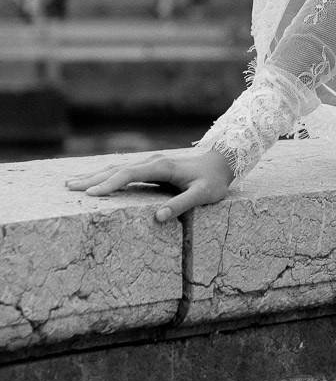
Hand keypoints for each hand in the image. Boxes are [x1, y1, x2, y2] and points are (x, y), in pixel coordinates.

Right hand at [65, 147, 234, 222]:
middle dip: (92, 177)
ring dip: (95, 175)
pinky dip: (106, 175)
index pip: (129, 174)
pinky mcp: (151, 168)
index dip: (110, 183)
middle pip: (117, 169)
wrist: (221, 162)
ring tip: (72, 182)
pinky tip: (95, 180)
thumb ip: (181, 205)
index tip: (91, 193)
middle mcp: (152, 162)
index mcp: (162, 167)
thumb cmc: (212, 181)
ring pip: (117, 168)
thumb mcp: (203, 195)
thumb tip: (158, 218)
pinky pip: (123, 171)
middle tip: (68, 187)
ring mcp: (150, 164)